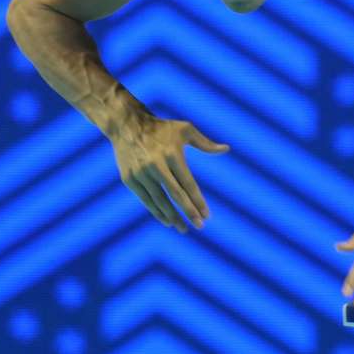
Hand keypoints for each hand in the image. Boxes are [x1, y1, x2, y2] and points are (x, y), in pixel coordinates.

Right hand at [110, 116, 228, 232]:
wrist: (126, 125)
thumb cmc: (162, 128)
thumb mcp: (185, 129)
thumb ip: (206, 143)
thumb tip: (226, 149)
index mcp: (172, 154)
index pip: (188, 183)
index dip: (198, 201)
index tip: (207, 215)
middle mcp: (156, 165)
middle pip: (175, 194)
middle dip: (189, 212)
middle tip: (199, 226)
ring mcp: (141, 173)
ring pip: (159, 200)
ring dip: (172, 216)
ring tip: (183, 229)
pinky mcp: (129, 179)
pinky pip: (145, 199)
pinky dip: (156, 211)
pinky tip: (167, 221)